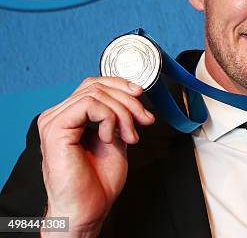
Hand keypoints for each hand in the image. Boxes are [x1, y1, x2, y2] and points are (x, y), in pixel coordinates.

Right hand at [37, 77, 154, 235]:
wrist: (88, 209)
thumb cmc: (97, 183)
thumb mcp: (116, 139)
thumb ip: (118, 117)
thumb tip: (134, 97)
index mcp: (70, 117)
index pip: (94, 84)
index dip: (121, 85)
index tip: (141, 97)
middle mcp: (59, 116)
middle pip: (97, 86)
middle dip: (129, 101)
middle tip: (144, 120)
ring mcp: (54, 121)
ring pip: (96, 93)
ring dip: (123, 113)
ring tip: (129, 136)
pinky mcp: (55, 129)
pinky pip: (89, 104)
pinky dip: (108, 118)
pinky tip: (110, 138)